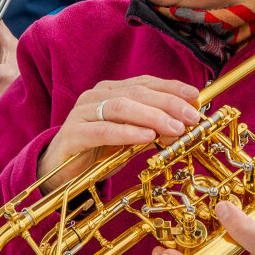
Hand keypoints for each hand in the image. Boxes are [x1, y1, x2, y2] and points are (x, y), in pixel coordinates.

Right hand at [37, 76, 202, 191]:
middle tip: (191, 117)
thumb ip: (151, 127)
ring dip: (153, 116)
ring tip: (175, 128)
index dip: (171, 87)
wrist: (59, 171)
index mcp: (111, 91)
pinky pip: (103, 130)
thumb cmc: (98, 151)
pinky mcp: (73, 134)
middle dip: (168, 103)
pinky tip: (146, 137)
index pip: (145, 83)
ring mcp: (82, 113)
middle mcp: (96, 96)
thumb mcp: (129, 137)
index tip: (195, 96)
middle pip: (137, 93)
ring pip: (122, 107)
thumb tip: (184, 124)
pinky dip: (127, 132)